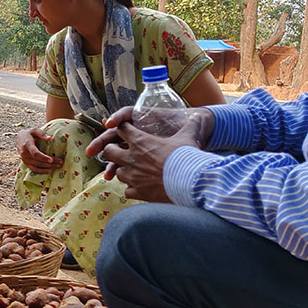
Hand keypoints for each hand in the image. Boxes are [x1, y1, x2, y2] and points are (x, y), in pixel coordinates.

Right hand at [15, 127, 63, 172]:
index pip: (35, 153)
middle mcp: (25, 153)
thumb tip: (50, 138)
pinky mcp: (26, 163)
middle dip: (51, 162)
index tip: (51, 160)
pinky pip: (34, 169)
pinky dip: (42, 171)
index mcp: (27, 145)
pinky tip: (50, 170)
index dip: (43, 157)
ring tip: (59, 165)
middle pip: (39, 160)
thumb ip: (42, 134)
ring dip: (49, 167)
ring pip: (38, 165)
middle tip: (61, 162)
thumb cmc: (29, 134)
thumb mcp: (35, 130)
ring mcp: (25, 159)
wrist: (19, 139)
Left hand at [91, 110, 212, 201]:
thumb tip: (198, 116)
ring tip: (131, 170)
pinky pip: (127, 189)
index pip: (121, 129)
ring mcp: (132, 176)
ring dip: (122, 170)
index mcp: (140, 142)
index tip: (125, 130)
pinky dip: (132, 188)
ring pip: (117, 171)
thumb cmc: (187, 158)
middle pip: (108, 151)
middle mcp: (131, 158)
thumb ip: (191, 125)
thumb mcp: (188, 138)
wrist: (189, 183)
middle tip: (120, 152)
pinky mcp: (137, 192)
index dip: (122, 128)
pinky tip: (140, 187)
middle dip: (112, 150)